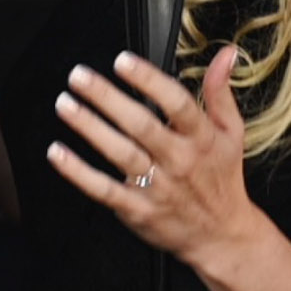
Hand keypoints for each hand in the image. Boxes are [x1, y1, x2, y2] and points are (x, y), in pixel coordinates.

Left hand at [47, 45, 257, 269]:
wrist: (222, 235)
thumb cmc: (222, 179)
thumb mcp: (231, 133)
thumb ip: (220, 92)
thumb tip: (225, 54)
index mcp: (201, 138)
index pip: (176, 103)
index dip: (149, 80)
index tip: (123, 61)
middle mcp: (179, 160)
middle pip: (141, 125)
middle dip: (107, 98)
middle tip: (79, 77)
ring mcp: (158, 186)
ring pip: (120, 153)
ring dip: (89, 128)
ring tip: (65, 105)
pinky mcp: (138, 210)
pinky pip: (103, 189)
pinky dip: (78, 172)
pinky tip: (58, 154)